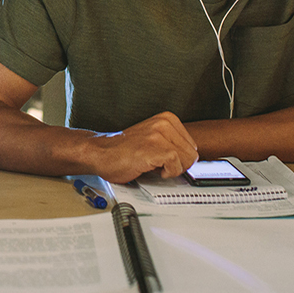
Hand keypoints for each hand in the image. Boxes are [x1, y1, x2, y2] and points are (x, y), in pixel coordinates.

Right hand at [86, 112, 200, 182]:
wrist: (101, 153)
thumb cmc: (123, 150)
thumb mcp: (153, 138)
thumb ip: (172, 142)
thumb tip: (191, 157)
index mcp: (167, 118)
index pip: (192, 145)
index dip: (181, 159)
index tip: (167, 161)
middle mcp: (164, 123)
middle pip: (192, 154)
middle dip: (179, 165)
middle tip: (159, 165)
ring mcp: (159, 135)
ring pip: (187, 160)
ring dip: (172, 169)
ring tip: (155, 165)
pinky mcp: (155, 148)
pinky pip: (176, 166)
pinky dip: (167, 173)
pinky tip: (153, 169)